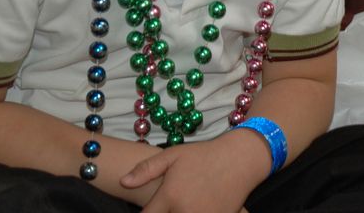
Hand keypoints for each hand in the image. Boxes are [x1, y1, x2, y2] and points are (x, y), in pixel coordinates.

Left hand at [121, 133, 266, 212]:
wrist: (240, 159)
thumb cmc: (203, 155)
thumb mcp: (173, 155)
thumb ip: (146, 169)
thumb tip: (123, 182)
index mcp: (170, 196)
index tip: (147, 209)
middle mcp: (184, 211)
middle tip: (169, 203)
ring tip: (182, 202)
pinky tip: (197, 206)